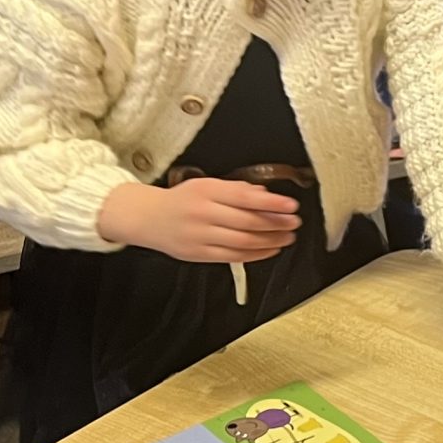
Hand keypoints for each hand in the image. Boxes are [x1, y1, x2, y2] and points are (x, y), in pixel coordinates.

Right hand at [100, 178, 296, 263]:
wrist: (147, 218)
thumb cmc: (182, 199)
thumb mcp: (207, 185)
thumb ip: (236, 189)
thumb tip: (265, 194)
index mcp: (206, 191)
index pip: (244, 198)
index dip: (272, 203)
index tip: (291, 206)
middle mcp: (202, 213)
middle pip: (246, 222)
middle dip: (276, 223)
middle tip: (295, 223)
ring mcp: (199, 236)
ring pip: (242, 241)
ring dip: (270, 241)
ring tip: (288, 237)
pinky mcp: (198, 254)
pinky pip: (232, 257)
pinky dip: (256, 254)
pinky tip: (271, 249)